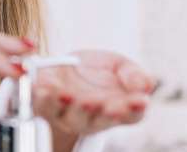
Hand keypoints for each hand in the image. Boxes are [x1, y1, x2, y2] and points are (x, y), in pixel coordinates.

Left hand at [32, 50, 154, 139]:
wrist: (66, 64)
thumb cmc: (97, 69)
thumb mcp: (120, 66)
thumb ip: (134, 75)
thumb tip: (143, 86)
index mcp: (118, 109)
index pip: (131, 115)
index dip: (135, 108)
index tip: (140, 100)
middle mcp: (93, 118)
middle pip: (99, 121)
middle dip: (98, 112)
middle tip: (98, 101)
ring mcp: (68, 114)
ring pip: (70, 118)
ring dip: (70, 108)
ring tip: (69, 95)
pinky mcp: (45, 105)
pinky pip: (43, 106)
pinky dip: (44, 98)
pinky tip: (47, 87)